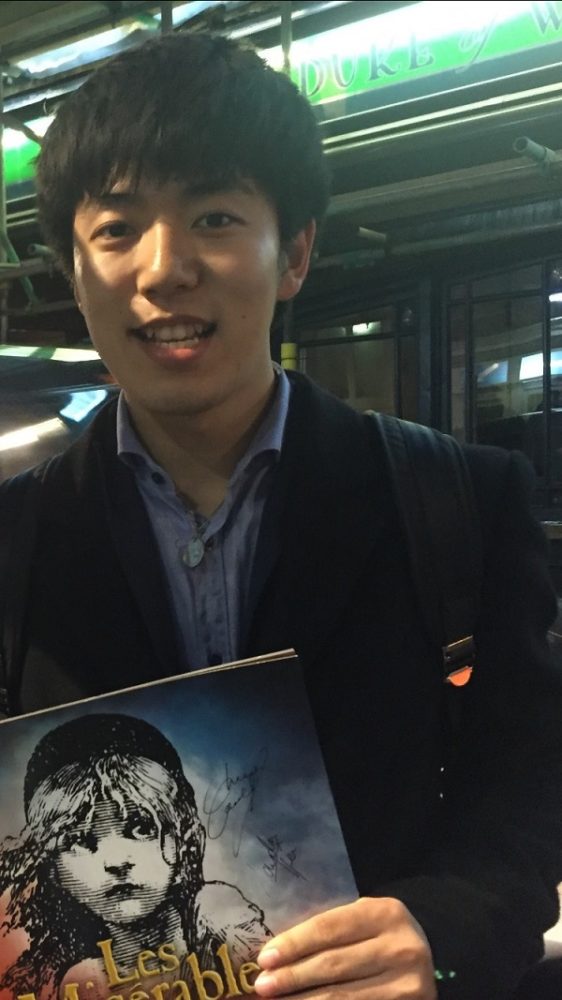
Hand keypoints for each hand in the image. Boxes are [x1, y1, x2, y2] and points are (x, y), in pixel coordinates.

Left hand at [254, 896, 436, 999]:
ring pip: (342, 997)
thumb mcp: (364, 921)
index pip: (329, 928)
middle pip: (333, 965)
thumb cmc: (381, 936)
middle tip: (262, 986)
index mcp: (385, 913)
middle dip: (292, 977)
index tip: (264, 958)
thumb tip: (275, 952)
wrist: (428, 960)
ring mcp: (406, 985)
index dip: (294, 944)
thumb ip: (331, 929)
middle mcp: (400, 948)